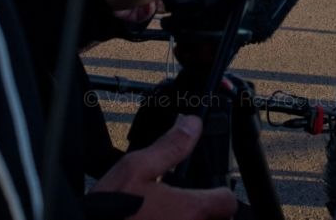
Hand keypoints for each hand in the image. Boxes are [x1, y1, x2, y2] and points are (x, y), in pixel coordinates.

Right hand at [95, 116, 237, 218]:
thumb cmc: (108, 211)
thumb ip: (170, 147)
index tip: (207, 189)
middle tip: (176, 202)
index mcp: (189, 209)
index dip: (219, 192)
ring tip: (161, 214)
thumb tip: (192, 124)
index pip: (227, 202)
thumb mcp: (136, 168)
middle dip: (202, 211)